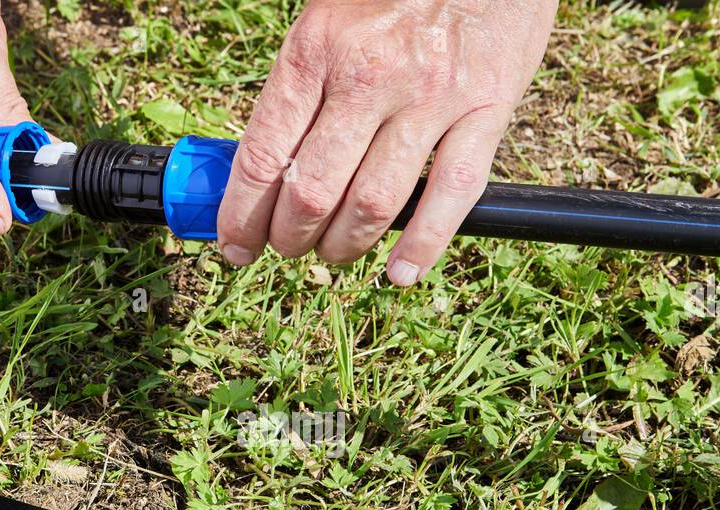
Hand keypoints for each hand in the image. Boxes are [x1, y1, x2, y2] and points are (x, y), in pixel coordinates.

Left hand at [216, 0, 555, 285]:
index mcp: (316, 49)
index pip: (263, 156)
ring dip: (345, 245)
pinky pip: (451, 193)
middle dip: (290, 238)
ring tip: (334, 253)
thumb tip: (261, 167)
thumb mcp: (328, 19)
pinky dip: (424, 244)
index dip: (242, 216)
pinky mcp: (485, 110)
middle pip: (312, 191)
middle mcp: (368, 75)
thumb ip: (298, 89)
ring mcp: (430, 97)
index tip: (234, 246)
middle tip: (287, 247)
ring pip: (374, 204)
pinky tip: (401, 273)